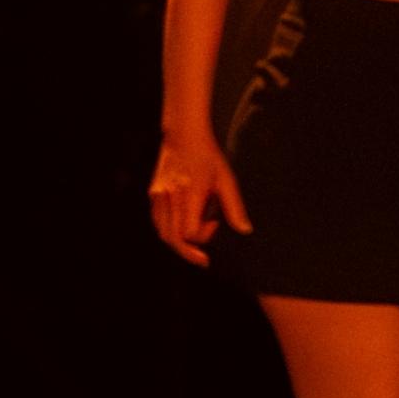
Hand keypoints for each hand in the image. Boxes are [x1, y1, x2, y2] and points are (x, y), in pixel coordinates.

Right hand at [147, 131, 249, 266]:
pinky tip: (182, 231)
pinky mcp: (153, 194)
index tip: (215, 223)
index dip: (203, 235)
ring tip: (194, 248)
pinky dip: (169, 231)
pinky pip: (158, 222)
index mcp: (189, 193)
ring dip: (178, 243)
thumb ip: (234, 207)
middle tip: (203, 260)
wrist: (184, 137)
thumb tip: (245, 230)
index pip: (189, 232)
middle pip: (172, 238)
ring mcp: (158, 195)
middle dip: (188, 252)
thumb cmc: (209, 158)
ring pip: (163, 232)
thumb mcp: (227, 180)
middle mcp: (170, 196)